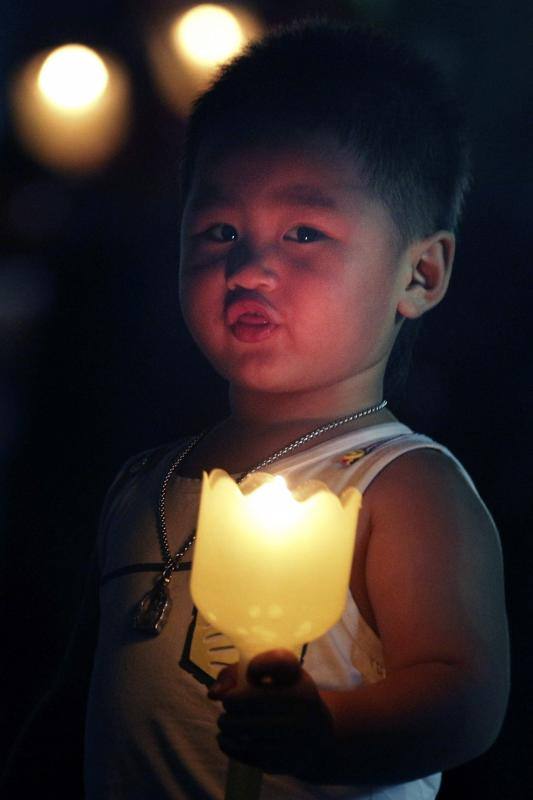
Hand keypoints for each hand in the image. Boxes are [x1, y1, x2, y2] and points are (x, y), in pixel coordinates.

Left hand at [208, 649, 335, 777]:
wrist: (321, 739)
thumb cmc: (291, 698)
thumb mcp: (279, 677)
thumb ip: (240, 672)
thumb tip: (214, 693)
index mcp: (300, 683)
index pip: (275, 664)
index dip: (254, 667)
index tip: (249, 674)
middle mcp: (302, 709)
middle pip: (250, 701)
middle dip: (230, 703)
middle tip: (228, 706)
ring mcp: (295, 738)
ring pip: (246, 731)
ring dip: (227, 726)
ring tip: (225, 723)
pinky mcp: (285, 762)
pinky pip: (248, 754)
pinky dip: (230, 746)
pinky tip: (226, 740)